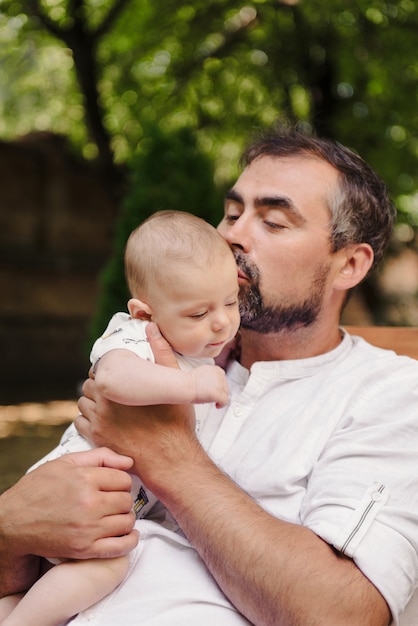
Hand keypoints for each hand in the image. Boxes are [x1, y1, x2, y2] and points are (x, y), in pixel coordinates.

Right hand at [0, 448, 137, 561]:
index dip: (120, 481)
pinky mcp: (84, 549)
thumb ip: (100, 457)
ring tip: (113, 516)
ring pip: (126, 521)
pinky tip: (125, 535)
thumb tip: (129, 462)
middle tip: (111, 501)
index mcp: (84, 479)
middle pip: (126, 500)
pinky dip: (128, 541)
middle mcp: (88, 503)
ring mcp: (87, 528)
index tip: (112, 485)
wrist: (12, 523)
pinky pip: (120, 547)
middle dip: (121, 499)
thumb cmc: (38, 489)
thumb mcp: (65, 463)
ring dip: (124, 518)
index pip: (124, 479)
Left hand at [76, 322, 197, 493]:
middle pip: (89, 387)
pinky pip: (80, 425)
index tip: (117, 378)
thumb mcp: (173, 383)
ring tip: (109, 407)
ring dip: (92, 404)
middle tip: (115, 393)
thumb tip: (152, 328)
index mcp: (119, 386)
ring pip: (83, 405)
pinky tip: (103, 421)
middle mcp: (104, 403)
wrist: (172, 460)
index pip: (98, 371)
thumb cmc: (175, 423)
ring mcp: (99, 423)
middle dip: (100, 388)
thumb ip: (161, 353)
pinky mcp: (98, 440)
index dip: (107, 373)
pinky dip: (88, 421)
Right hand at [191, 364, 228, 407]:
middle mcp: (219, 376)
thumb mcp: (202, 374)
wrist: (185, 385)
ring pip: (226, 393)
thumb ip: (210, 377)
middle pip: (225, 385)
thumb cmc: (189, 381)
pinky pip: (225, 401)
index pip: (222, 377)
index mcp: (215, 369)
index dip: (219, 384)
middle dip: (220, 391)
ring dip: (221, 397)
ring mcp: (220, 385)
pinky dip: (222, 404)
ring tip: (214, 401)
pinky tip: (217, 405)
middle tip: (213, 396)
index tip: (215, 388)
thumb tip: (212, 384)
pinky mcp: (218, 394)